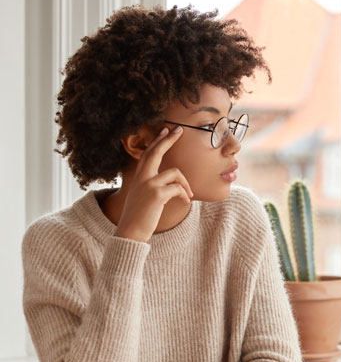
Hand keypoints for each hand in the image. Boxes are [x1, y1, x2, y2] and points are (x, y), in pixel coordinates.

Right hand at [115, 126, 193, 242]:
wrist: (131, 232)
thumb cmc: (140, 216)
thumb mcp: (144, 196)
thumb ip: (154, 185)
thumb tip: (173, 181)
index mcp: (139, 177)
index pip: (148, 154)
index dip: (157, 141)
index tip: (165, 130)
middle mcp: (142, 177)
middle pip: (156, 152)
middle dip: (168, 140)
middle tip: (179, 130)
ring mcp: (149, 184)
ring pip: (175, 173)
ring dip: (185, 184)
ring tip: (188, 195)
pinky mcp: (157, 194)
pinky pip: (178, 188)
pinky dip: (184, 195)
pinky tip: (185, 202)